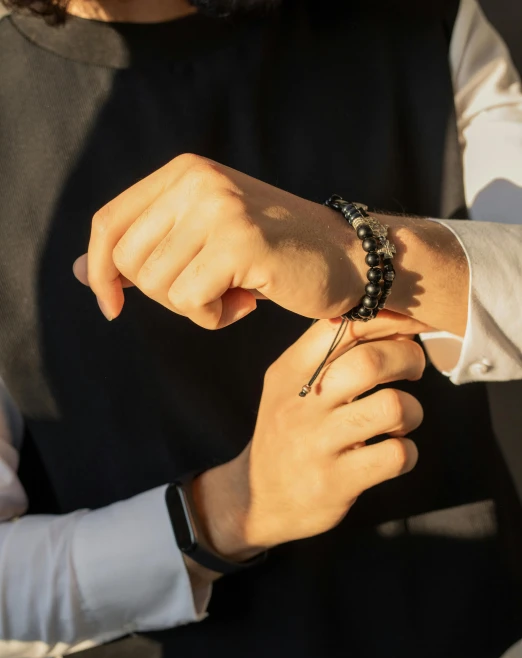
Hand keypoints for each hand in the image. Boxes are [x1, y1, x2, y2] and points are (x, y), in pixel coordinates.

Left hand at [73, 153, 365, 326]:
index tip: (112, 306)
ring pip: (158, 287)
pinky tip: (248, 302)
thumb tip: (80, 272)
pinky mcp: (238, 243)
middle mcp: (196, 180)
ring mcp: (218, 208)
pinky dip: (214, 317)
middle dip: (161, 295)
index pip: (109, 223)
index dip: (100, 272)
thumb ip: (147, 247)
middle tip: (208, 292)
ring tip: (234, 293)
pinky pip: (190, 303)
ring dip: (194, 308)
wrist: (347, 256)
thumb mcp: (203, 239)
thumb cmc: (274, 254)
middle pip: (128, 261)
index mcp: (183, 172)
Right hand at [191, 313, 424, 557]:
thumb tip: (394, 320)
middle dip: (409, 358)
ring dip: (412, 411)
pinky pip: (396, 455)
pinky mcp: (337, 482)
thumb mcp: (290, 387)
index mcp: (290, 372)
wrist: (258, 499)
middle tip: (414, 370)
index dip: (386, 319)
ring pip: (393, 407)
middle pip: (371, 361)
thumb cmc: (290, 432)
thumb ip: (330, 353)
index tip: (410, 325)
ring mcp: (318, 445)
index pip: (341, 326)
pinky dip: (407, 451)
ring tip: (402, 420)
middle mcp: (300, 405)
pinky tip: (393, 453)